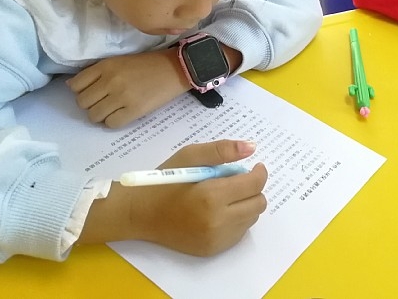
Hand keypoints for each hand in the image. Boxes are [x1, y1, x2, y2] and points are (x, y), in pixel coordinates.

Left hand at [67, 49, 189, 127]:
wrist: (176, 68)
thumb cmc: (148, 64)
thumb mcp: (119, 61)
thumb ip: (97, 72)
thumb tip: (72, 85)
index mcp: (106, 66)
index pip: (76, 85)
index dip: (81, 91)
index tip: (91, 92)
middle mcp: (110, 81)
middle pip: (83, 102)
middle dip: (91, 104)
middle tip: (103, 102)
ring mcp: (122, 96)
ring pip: (94, 115)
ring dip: (101, 115)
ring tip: (112, 109)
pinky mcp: (134, 110)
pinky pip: (111, 124)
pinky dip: (113, 122)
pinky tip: (122, 114)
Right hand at [78, 140, 267, 256]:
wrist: (139, 214)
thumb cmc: (164, 181)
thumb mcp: (190, 156)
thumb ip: (222, 150)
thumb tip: (251, 147)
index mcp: (211, 196)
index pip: (254, 184)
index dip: (258, 172)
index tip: (254, 166)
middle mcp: (218, 221)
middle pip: (258, 204)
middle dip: (253, 189)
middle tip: (238, 180)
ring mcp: (216, 239)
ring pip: (251, 219)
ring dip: (246, 204)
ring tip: (226, 195)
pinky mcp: (213, 250)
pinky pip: (239, 233)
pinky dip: (236, 220)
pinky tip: (219, 211)